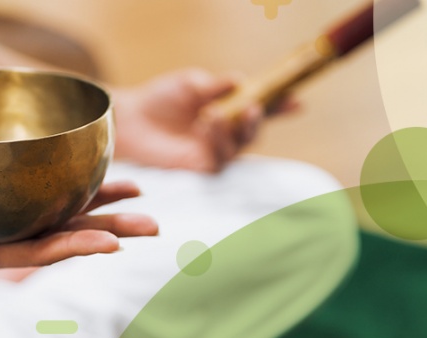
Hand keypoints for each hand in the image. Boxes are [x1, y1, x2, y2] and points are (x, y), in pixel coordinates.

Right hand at [0, 181, 156, 276]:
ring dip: (104, 208)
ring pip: (63, 215)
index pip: (35, 254)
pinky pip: (47, 194)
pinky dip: (78, 186)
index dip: (73, 247)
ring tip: (142, 197)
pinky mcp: (3, 203)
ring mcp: (7, 222)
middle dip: (108, 230)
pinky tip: (105, 175)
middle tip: (151, 225)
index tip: (111, 243)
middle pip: (64, 236)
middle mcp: (4, 240)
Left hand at [112, 68, 286, 171]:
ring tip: (212, 113)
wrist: (130, 119)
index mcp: (227, 111)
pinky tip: (206, 125)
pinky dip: (216, 140)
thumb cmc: (159, 100)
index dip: (279, 107)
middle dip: (259, 121)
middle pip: (253, 132)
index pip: (259, 109)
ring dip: (231, 129)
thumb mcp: (190, 85)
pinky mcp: (200, 169)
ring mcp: (214, 153)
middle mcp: (225, 135)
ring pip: (237, 146)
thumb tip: (242, 80)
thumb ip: (216, 85)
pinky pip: (218, 158)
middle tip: (254, 107)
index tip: (296, 101)